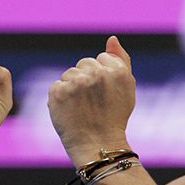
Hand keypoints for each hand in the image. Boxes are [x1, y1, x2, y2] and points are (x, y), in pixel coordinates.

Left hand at [48, 36, 135, 164]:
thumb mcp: (127, 88)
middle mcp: (96, 73)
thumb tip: (112, 38)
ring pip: (69, 74)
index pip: (101, 59)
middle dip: (87, 79)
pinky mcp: (58, 92)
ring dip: (73, 88)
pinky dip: (61, 98)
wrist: (98, 145)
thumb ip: (121, 60)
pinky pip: (57, 86)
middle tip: (93, 102)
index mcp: (116, 70)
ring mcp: (76, 82)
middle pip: (84, 64)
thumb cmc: (114, 117)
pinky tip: (70, 111)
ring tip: (82, 108)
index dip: (102, 77)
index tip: (105, 95)